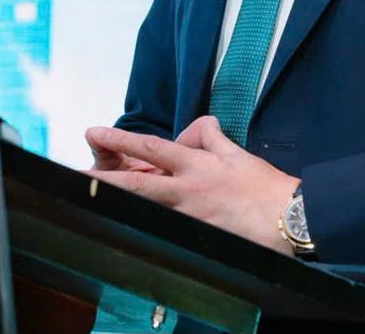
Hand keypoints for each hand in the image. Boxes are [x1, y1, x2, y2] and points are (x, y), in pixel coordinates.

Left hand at [84, 116, 299, 253]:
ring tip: (94, 198)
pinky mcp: (197, 235)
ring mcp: (189, 216)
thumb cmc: (266, 186)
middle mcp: (187, 189)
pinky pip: (168, 226)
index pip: (151, 148)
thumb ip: (210, 138)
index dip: (120, 139)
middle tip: (76, 174)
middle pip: (137, 184)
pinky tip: (130, 226)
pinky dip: (150, 223)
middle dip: (105, 179)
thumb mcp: (236, 152)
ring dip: (121, 204)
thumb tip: (196, 128)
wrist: (288, 217)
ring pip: (147, 207)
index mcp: (197, 164)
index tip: (95, 132)